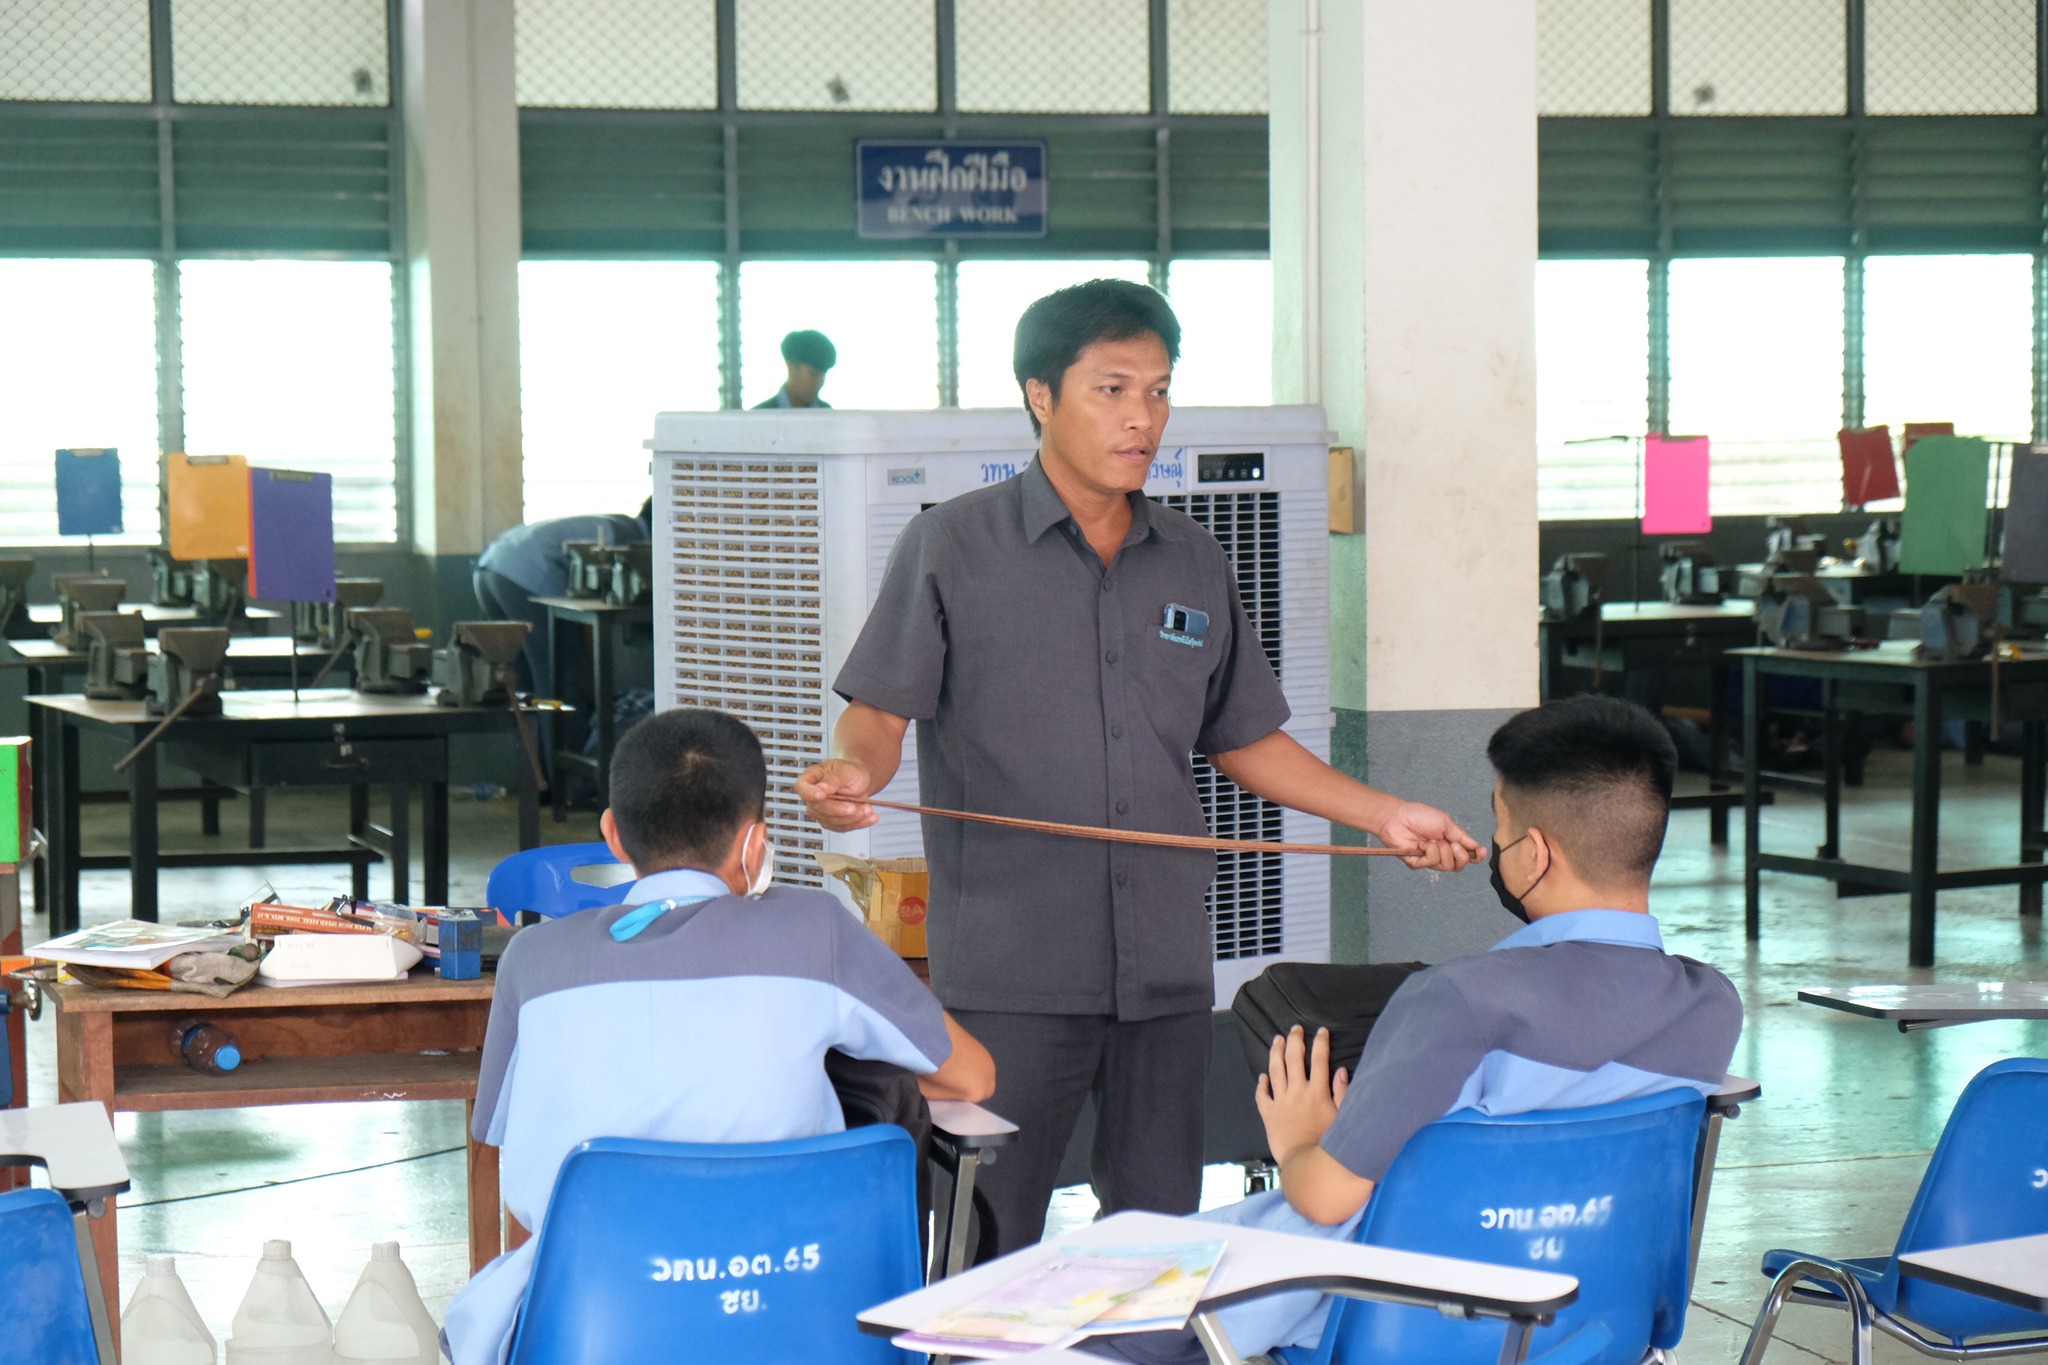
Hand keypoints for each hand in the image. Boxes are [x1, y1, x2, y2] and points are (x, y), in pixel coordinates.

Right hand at [796, 758, 878, 831]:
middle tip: (855, 806)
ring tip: (868, 809)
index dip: (810, 793)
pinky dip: (859, 824)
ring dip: (852, 818)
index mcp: (810, 779)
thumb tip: (822, 788)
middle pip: (819, 809)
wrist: (860, 781)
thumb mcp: (845, 770)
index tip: (821, 795)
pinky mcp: (832, 822)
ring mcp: (821, 812)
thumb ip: (833, 779)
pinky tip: (869, 818)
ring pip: (832, 821)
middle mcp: (813, 797)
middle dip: (839, 810)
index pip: (803, 788)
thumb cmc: (849, 772)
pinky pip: (843, 827)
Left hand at [1255, 1026, 1349, 1163]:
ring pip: (1276, 1070)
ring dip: (1276, 1052)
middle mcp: (1297, 1092)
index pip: (1320, 1059)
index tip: (1320, 1031)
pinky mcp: (1268, 1114)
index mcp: (1317, 1092)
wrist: (1306, 1164)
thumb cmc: (1328, 1144)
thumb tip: (1342, 1070)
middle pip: (1294, 1058)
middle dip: (1295, 1040)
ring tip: (1277, 1040)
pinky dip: (1262, 1084)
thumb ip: (1342, 1093)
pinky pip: (1262, 1095)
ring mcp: (1280, 1102)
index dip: (1320, 1042)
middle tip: (1295, 1029)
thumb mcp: (1342, 1118)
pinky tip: (1263, 1076)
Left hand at [1378, 800, 1483, 871]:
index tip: (1480, 852)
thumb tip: (1478, 848)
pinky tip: (1421, 844)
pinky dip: (1429, 851)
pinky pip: (1432, 862)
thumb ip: (1462, 837)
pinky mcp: (1417, 864)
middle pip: (1459, 865)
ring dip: (1443, 851)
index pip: (1467, 856)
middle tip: (1451, 843)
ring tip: (1432, 840)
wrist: (1398, 817)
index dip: (1476, 857)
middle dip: (1460, 855)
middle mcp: (1441, 853)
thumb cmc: (1420, 816)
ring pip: (1447, 866)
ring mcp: (1429, 860)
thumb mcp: (1446, 823)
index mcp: (1450, 842)